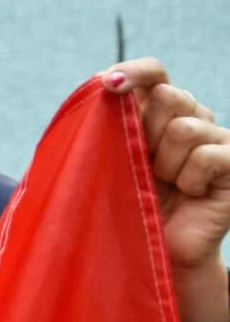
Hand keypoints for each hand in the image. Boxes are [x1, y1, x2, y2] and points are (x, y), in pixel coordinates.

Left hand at [106, 60, 229, 321]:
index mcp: (158, 112)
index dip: (135, 72)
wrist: (152, 250)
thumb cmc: (124, 204)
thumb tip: (105, 80)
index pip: (154, 72)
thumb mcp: (110, 158)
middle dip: (145, 131)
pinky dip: (188, 177)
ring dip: (164, 162)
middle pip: (169, 95)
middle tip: (144, 164)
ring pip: (184, 128)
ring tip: (166, 185)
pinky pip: (207, 155)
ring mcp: (217, 140)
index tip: (109, 84)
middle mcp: (192, 119)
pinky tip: (188, 193)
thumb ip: (109, 121)